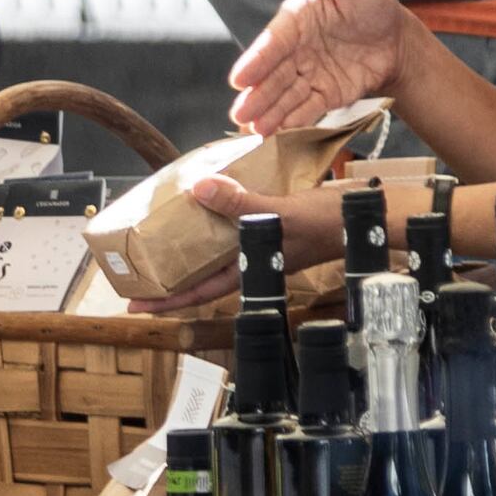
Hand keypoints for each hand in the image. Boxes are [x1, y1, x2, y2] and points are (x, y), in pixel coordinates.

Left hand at [120, 176, 341, 314]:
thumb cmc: (326, 225)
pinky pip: (229, 226)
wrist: (361, 216)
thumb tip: (199, 191)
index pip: (198, 292)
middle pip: (199, 275)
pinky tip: (202, 202)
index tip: (135, 304)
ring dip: (187, 247)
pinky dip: (212, 219)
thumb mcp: (278, 213)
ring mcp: (256, 245)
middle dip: (167, 278)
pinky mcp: (265, 227)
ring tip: (158, 237)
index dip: (165, 300)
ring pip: (212, 252)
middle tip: (135, 272)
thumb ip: (239, 203)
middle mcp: (248, 261)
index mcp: (248, 269)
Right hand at [226, 0, 409, 132]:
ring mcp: (308, 74)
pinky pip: (307, 109)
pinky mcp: (324, 95)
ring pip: (285, 95)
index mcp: (296, 21)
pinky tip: (277, 136)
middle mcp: (296, 50)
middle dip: (257, 95)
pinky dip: (293, 122)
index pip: (273, 42)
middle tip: (240, 114)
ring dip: (269, 113)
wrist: (396, 40)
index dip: (257, 60)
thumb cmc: (370, 3)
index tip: (240, 78)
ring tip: (253, 130)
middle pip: (274, 75)